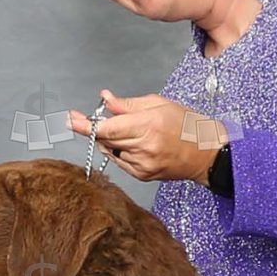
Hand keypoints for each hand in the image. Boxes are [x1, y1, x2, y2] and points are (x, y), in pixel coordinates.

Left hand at [66, 89, 224, 183]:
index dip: (85, 125)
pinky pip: (120, 161)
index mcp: (148, 126)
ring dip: (110, 140)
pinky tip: (133, 144)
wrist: (206, 153)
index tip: (69, 119)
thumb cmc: (187, 125)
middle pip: (106, 139)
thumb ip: (128, 104)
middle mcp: (144, 147)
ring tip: (128, 130)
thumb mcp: (159, 104)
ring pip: (111, 151)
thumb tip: (105, 100)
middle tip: (87, 118)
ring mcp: (143, 165)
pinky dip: (119, 151)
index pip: (107, 128)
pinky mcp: (143, 175)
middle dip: (94, 129)